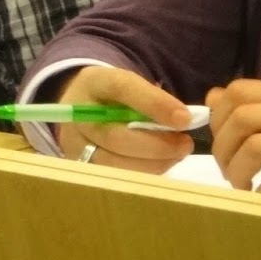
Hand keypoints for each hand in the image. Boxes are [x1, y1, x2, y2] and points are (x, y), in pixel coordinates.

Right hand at [55, 66, 194, 172]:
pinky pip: (116, 176)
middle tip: (185, 144)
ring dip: (154, 162)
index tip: (185, 119)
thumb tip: (184, 120)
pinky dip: (144, 171)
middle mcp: (77, 113)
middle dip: (157, 145)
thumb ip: (153, 99)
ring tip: (175, 154)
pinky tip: (159, 161)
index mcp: (93, 83)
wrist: (79, 108)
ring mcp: (75, 143)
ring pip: (116, 162)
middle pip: (116, 136)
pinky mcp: (81, 165)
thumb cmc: (114, 98)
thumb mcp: (130, 86)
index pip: (120, 88)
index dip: (154, 104)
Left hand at [208, 79, 260, 195]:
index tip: (219, 139)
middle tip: (226, 169)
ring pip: (256, 145)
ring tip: (242, 184)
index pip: (240, 90)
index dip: (218, 115)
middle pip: (242, 117)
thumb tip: (214, 97)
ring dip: (237, 170)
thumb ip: (254, 110)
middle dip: (222, 147)